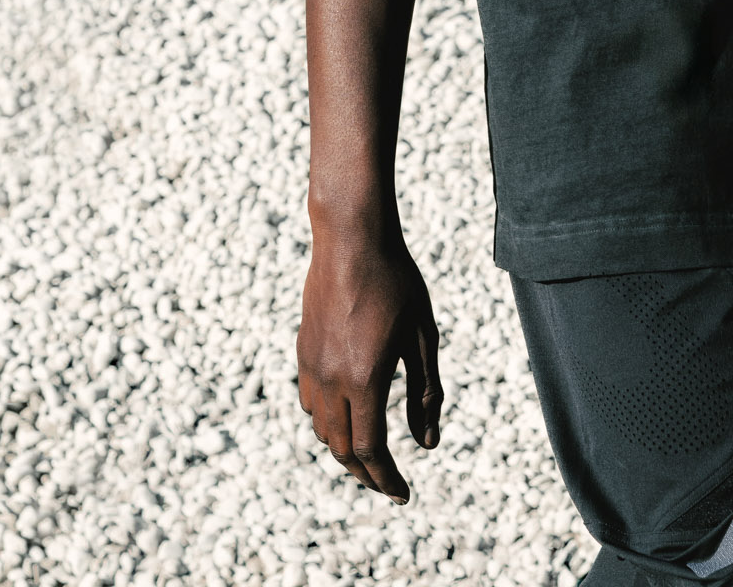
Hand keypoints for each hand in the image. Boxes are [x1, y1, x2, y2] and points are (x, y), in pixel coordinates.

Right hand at [297, 232, 443, 498]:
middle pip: (342, 449)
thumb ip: (427, 391)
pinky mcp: (303, 351)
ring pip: (322, 429)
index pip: (371, 450)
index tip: (403, 494)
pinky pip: (311, 402)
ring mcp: (312, 366)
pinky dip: (328, 422)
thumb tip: (429, 444)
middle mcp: (332, 379)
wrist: (352, 238)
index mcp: (366, 379)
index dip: (387, 479)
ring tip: (369, 456)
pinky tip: (346, 414)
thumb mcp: (423, 336)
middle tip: (388, 484)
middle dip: (366, 474)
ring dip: (344, 450)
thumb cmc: (397, 282)